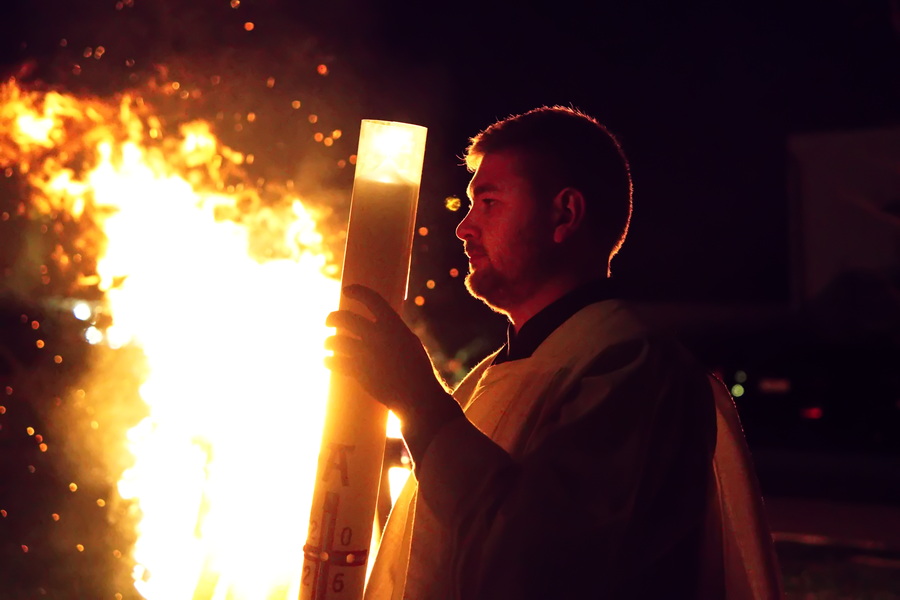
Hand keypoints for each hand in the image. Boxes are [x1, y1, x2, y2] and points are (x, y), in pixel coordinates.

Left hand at [324, 284, 460, 429]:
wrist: (417, 397)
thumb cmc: (416, 370)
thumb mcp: (410, 343)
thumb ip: (394, 331)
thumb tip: (380, 320)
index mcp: (394, 326)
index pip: (372, 299)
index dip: (357, 291)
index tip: (347, 290)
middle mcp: (379, 336)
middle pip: (345, 318)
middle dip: (332, 318)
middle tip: (328, 322)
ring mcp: (367, 354)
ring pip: (335, 340)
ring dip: (329, 342)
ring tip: (328, 345)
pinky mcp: (359, 372)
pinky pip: (334, 361)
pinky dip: (328, 360)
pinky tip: (327, 360)